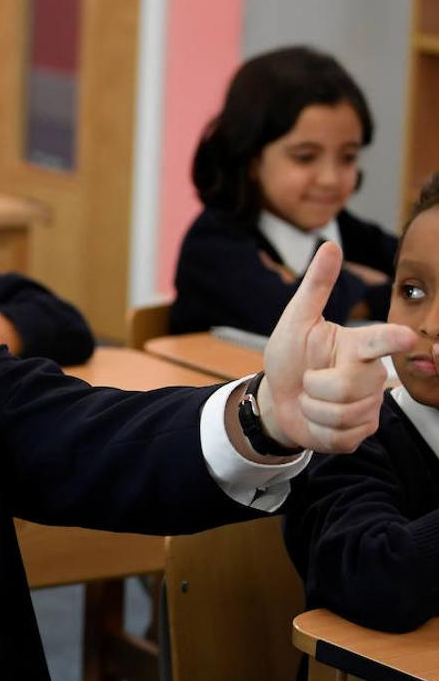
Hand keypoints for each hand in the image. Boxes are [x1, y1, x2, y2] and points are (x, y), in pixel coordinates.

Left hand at [258, 242, 415, 453]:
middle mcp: (371, 374)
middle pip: (347, 386)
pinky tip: (317, 419)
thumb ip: (315, 287)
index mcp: (357, 346)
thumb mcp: (295, 322)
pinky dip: (316, 429)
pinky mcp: (361, 432)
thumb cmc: (290, 357)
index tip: (403, 337)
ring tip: (311, 398)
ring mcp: (369, 405)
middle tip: (307, 381)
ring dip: (312, 408)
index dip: (391, 340)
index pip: (378, 342)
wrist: (278, 399)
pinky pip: (339, 435)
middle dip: (314, 386)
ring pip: (341, 412)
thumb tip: (330, 244)